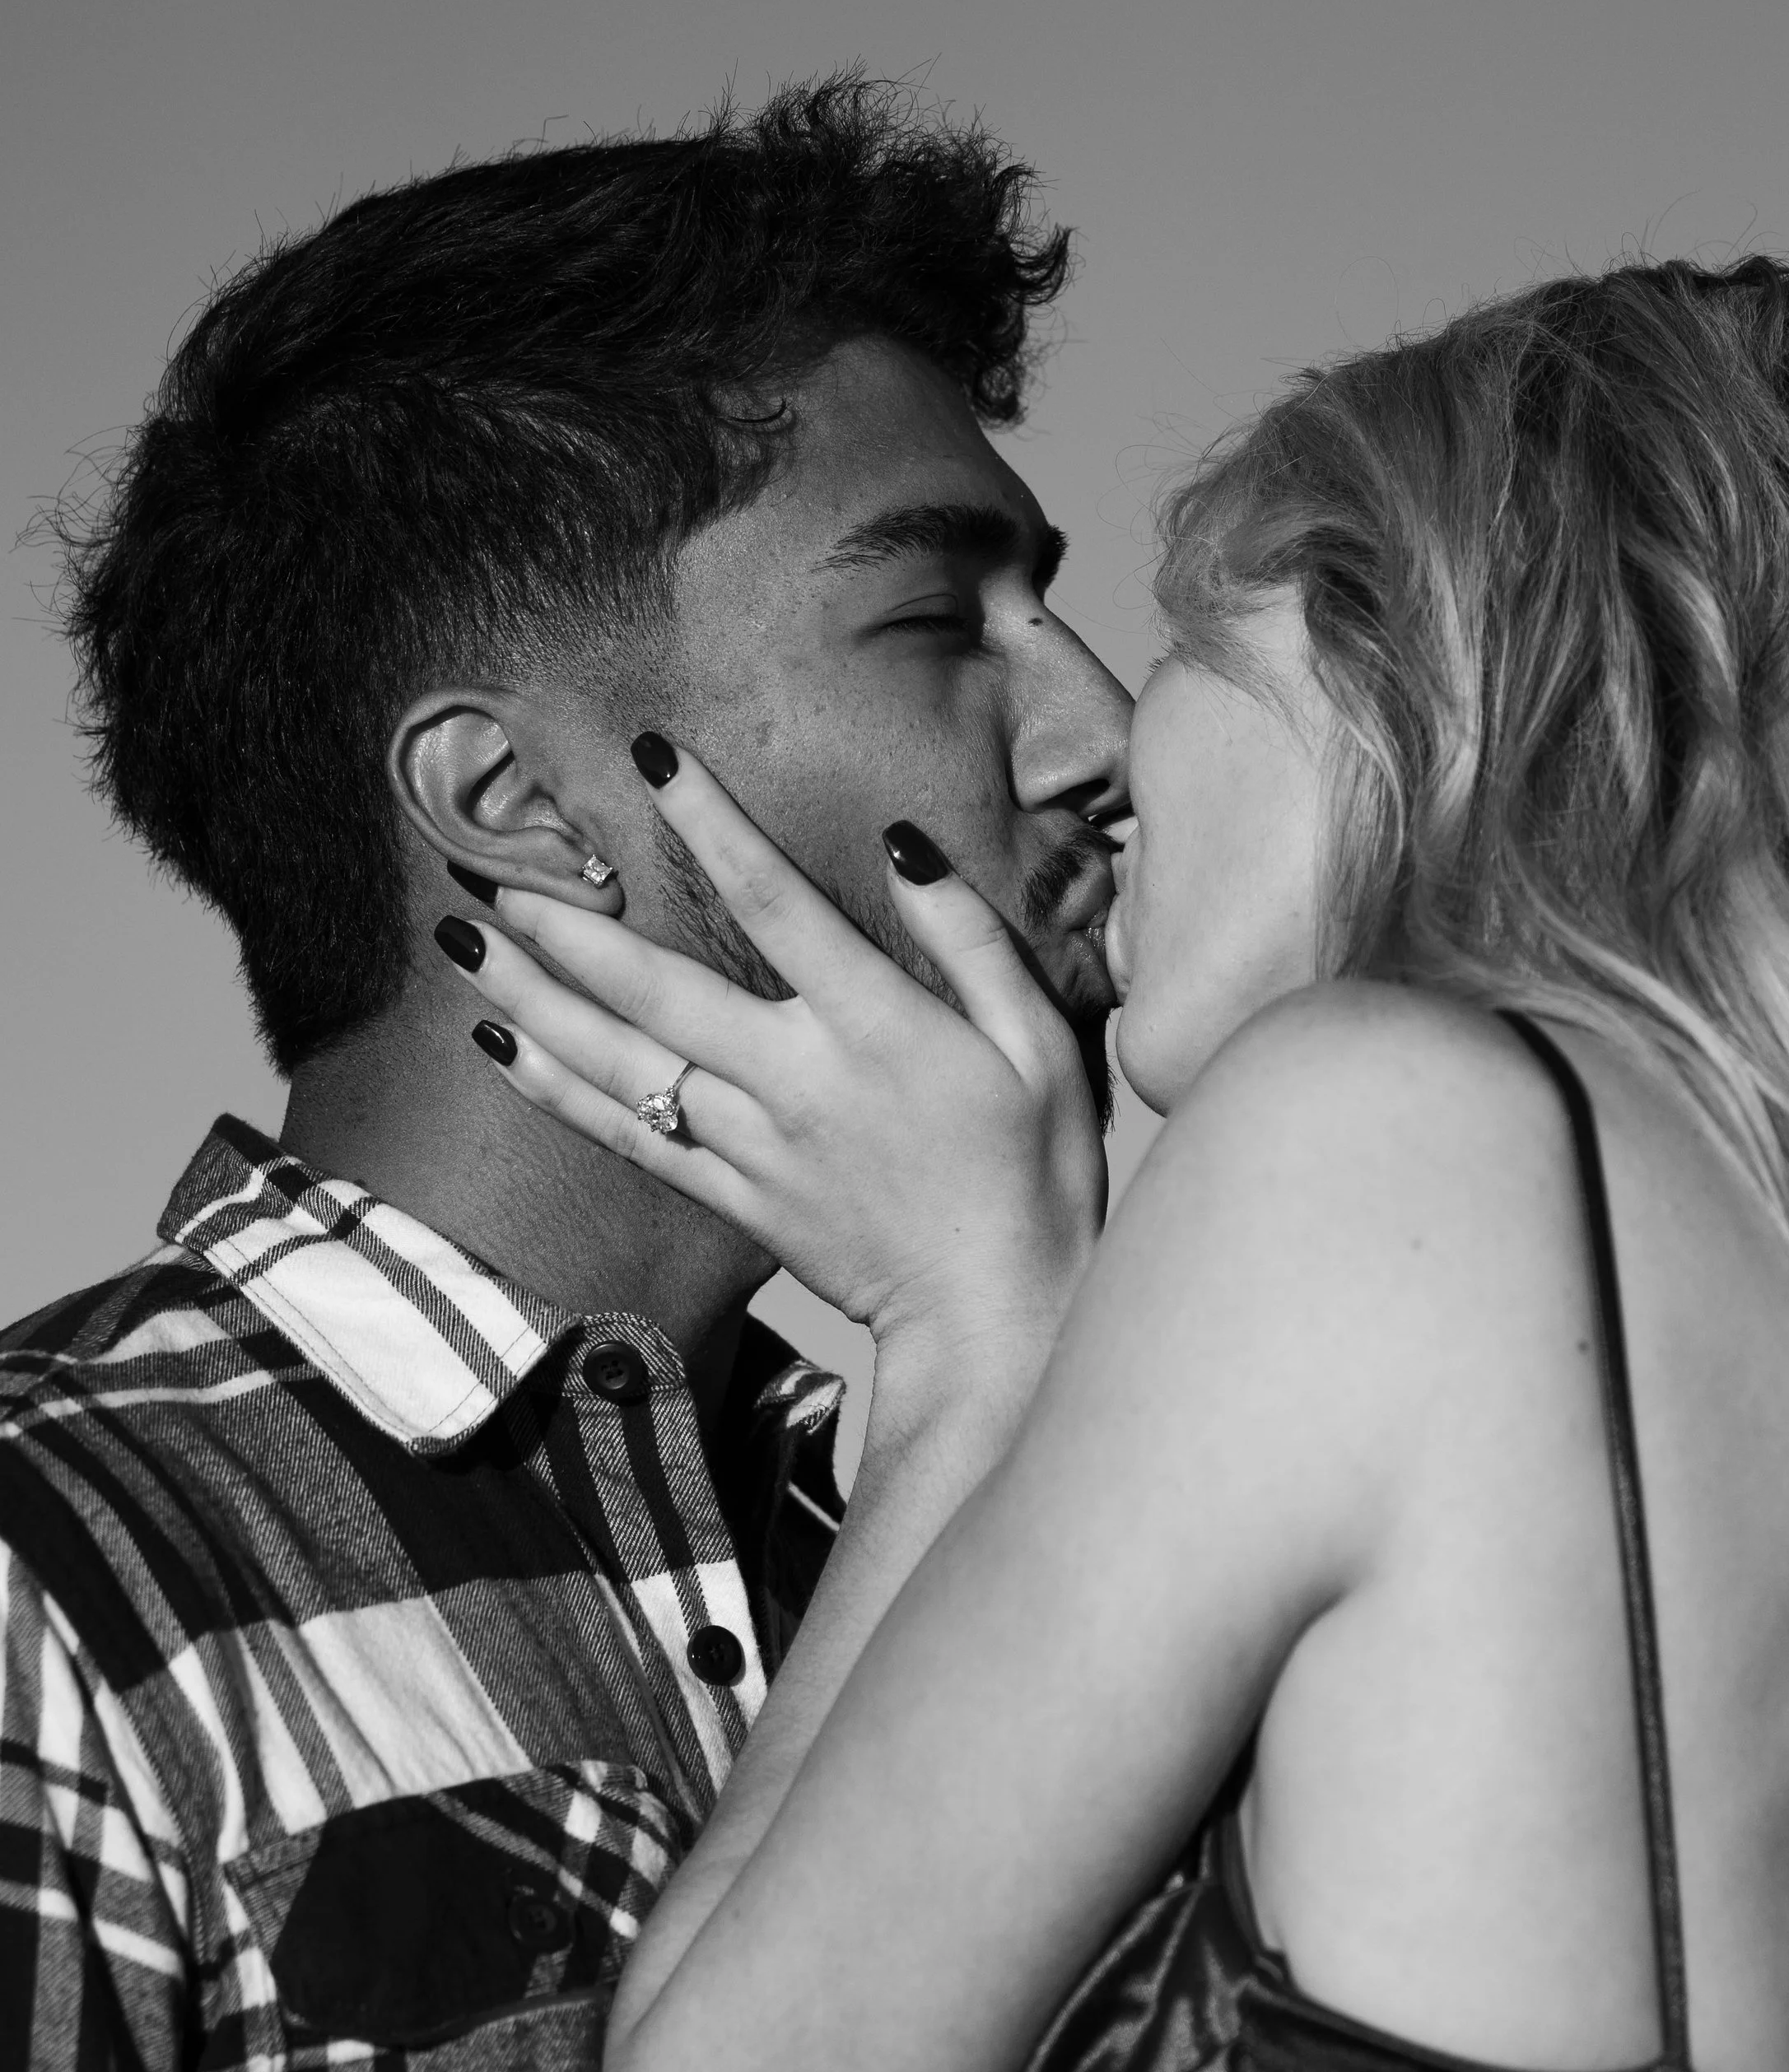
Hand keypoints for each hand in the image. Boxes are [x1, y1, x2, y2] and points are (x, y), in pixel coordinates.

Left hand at [438, 744, 1107, 1360]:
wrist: (997, 1311)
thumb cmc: (1034, 1169)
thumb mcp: (1041, 1041)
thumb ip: (971, 939)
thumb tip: (901, 846)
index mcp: (876, 1026)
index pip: (776, 904)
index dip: (711, 826)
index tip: (652, 760)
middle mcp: (797, 1080)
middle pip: (659, 990)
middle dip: (569, 928)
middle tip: (492, 870)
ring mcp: (755, 1144)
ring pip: (623, 1063)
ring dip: (535, 1000)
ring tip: (464, 946)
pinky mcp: (734, 1197)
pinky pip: (629, 1140)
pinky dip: (560, 1095)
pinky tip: (503, 1051)